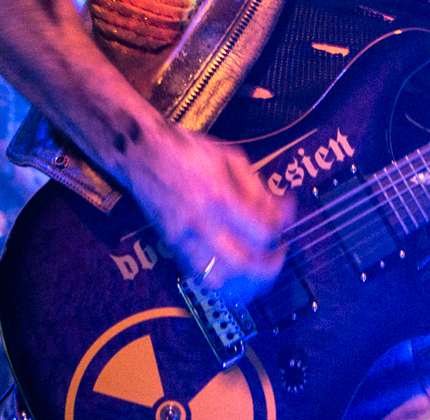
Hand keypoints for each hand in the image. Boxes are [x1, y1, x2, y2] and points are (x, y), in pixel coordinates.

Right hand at [131, 127, 291, 301]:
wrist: (143, 153)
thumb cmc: (188, 150)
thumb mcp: (229, 157)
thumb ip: (257, 187)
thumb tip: (281, 211)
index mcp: (220, 197)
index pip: (261, 232)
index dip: (280, 231)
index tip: (286, 223)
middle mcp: (202, 223)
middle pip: (243, 264)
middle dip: (269, 267)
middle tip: (278, 254)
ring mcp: (184, 238)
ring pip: (219, 278)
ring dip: (243, 280)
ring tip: (257, 267)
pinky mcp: (171, 244)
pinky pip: (198, 273)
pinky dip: (219, 277)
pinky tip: (231, 268)